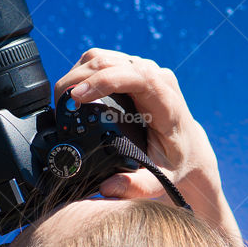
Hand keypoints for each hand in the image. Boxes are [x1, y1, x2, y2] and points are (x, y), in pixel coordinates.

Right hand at [53, 49, 224, 209]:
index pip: (136, 77)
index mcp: (166, 102)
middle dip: (80, 79)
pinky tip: (73, 92)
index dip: (104, 81)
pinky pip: (102, 61)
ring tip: (62, 99)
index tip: (78, 96)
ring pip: (102, 58)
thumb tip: (107, 188)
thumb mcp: (162, 180)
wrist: (187, 146)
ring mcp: (144, 70)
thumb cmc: (175, 161)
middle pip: (112, 63)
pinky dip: (82, 72)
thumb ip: (137, 186)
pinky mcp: (131, 69)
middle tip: (60, 106)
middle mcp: (156, 79)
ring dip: (78, 74)